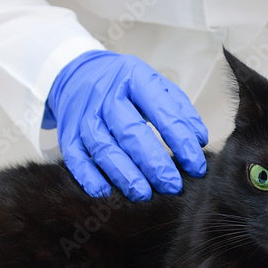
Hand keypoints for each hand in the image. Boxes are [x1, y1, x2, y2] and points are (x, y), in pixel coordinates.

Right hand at [43, 50, 208, 199]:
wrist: (78, 73)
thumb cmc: (126, 85)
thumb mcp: (155, 85)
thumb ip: (179, 110)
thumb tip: (199, 141)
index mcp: (134, 78)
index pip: (161, 110)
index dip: (180, 140)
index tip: (196, 166)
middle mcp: (106, 95)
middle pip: (130, 131)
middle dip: (153, 162)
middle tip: (172, 186)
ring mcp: (84, 115)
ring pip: (103, 147)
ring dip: (124, 174)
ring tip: (144, 194)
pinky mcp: (67, 133)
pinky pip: (74, 157)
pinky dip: (88, 176)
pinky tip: (105, 191)